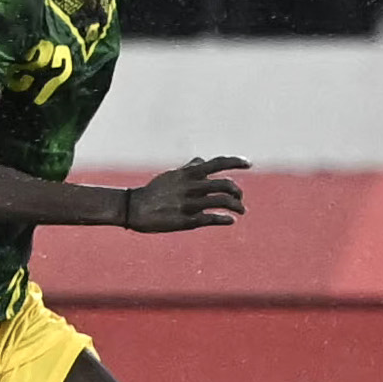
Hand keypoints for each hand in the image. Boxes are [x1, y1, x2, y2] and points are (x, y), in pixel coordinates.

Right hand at [124, 156, 248, 231]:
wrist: (134, 209)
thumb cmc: (154, 191)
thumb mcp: (172, 176)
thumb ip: (190, 168)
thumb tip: (202, 160)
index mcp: (188, 174)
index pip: (218, 163)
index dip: (236, 162)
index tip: (248, 164)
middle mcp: (191, 187)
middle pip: (225, 184)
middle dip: (237, 192)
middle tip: (240, 198)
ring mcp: (190, 204)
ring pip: (223, 201)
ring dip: (237, 206)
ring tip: (240, 211)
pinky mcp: (187, 220)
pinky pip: (213, 218)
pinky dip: (225, 219)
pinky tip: (229, 220)